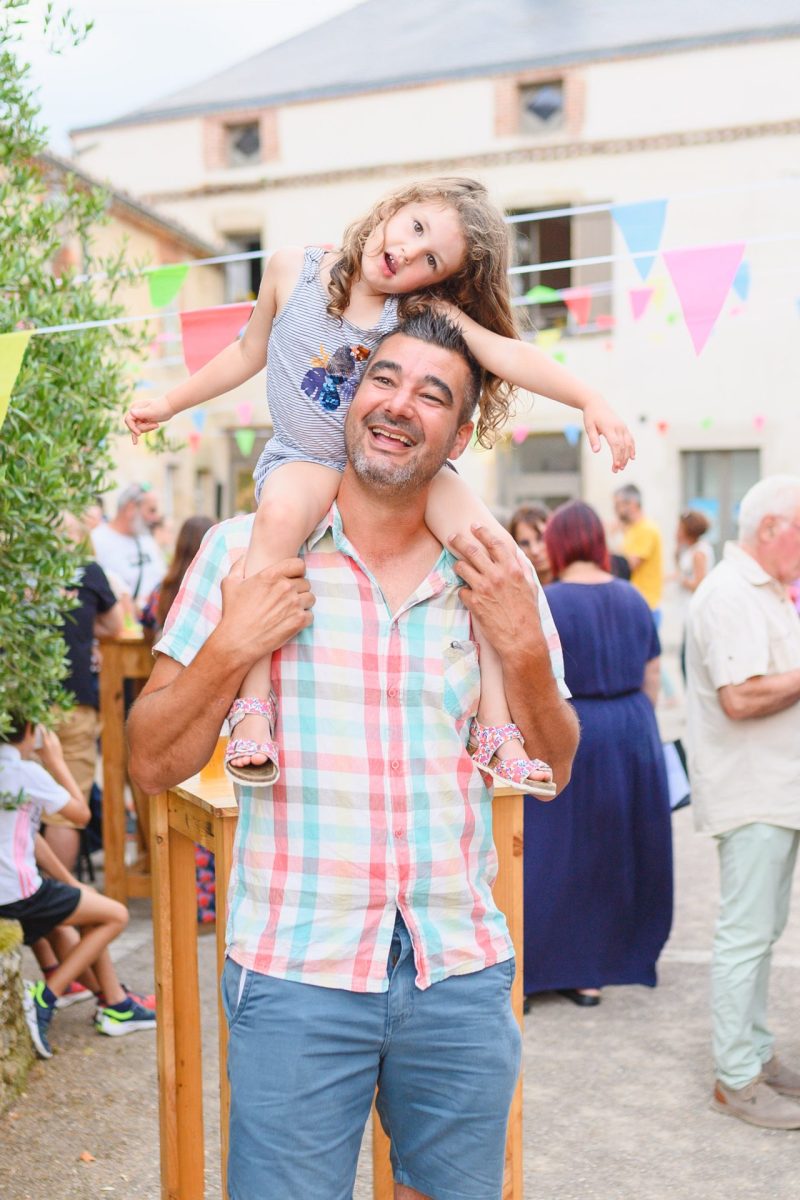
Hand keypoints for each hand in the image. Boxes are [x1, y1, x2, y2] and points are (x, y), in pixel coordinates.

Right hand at [36, 728, 64, 770]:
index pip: (43, 731)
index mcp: (46, 742)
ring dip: (48, 731)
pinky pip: (55, 737)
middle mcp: (52, 740)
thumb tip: (30, 746)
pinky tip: (49, 737)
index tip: (38, 724)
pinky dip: (51, 736)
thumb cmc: (45, 759)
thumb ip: (35, 748)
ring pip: (52, 733)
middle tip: (41, 727)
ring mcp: (56, 741)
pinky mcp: (59, 743)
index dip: (41, 726)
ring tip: (45, 731)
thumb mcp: (39, 753)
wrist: (56, 763)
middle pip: (49, 730)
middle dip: (45, 728)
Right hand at [124, 396, 173, 444]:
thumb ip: (142, 413)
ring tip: (157, 425)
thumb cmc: (162, 407)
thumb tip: (131, 412)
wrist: (169, 407)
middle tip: (156, 425)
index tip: (139, 434)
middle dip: (143, 428)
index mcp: (135, 407)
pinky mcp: (142, 421)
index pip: (128, 420)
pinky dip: (137, 434)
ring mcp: (138, 417)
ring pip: (138, 428)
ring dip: (147, 429)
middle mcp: (135, 412)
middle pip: (133, 426)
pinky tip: (135, 442)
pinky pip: (139, 429)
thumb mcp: (152, 411)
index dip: (132, 428)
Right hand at [217, 555, 315, 664]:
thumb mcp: (230, 584)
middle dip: (298, 590)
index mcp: (271, 575)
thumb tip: (245, 555)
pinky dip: (303, 619)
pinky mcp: (299, 621)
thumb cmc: (233, 613)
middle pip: (305, 583)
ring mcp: (294, 604)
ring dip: (303, 604)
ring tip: (290, 611)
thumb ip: (238, 566)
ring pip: (310, 598)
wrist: (238, 641)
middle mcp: (285, 587)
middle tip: (287, 599)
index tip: (292, 578)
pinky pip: (310, 615)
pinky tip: (291, 621)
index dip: (297, 571)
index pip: (299, 564)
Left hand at [449, 524, 541, 660]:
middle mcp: (497, 575)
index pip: (495, 543)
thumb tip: (516, 556)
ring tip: (457, 564)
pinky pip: (462, 589)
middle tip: (452, 536)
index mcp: (513, 569)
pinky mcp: (474, 602)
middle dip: (460, 540)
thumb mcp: (531, 587)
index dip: (483, 532)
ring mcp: (484, 588)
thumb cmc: (528, 614)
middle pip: (472, 550)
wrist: (521, 640)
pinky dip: (464, 590)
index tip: (475, 526)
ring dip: (458, 564)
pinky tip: (468, 594)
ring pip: (462, 567)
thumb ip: (522, 569)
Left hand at [582, 397, 635, 472]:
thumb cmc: (591, 416)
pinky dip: (632, 448)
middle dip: (621, 459)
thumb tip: (596, 451)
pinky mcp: (624, 427)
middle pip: (623, 446)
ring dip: (627, 456)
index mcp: (609, 427)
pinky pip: (630, 439)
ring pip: (628, 443)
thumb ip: (593, 439)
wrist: (596, 404)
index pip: (615, 444)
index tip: (615, 466)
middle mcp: (618, 427)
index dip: (616, 456)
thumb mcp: (589, 427)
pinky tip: (632, 457)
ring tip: (622, 467)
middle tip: (616, 470)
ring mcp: (623, 427)